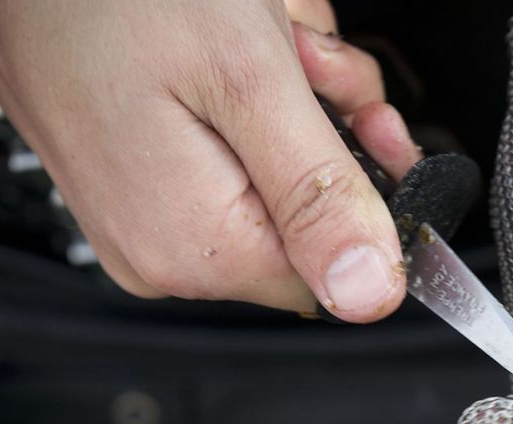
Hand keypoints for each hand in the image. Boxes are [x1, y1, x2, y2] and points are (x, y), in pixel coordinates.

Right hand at [0, 0, 421, 320]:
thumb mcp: (249, 83)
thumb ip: (318, 194)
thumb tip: (371, 296)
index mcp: (195, 246)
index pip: (332, 272)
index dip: (369, 198)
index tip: (367, 127)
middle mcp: (164, 249)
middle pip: (308, 221)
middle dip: (330, 132)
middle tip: (312, 62)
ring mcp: (147, 216)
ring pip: (278, 180)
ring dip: (300, 102)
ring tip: (271, 39)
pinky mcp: (141, 180)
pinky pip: (234, 158)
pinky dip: (257, 98)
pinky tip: (243, 48)